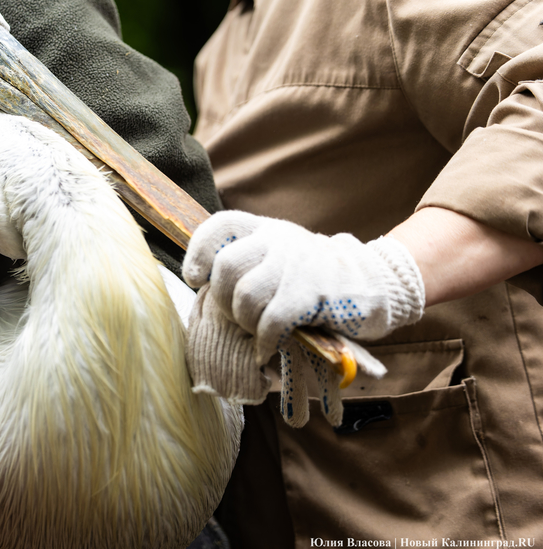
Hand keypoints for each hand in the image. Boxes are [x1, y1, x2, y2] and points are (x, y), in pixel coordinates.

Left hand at [182, 211, 423, 425]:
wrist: (376, 285)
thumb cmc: (318, 279)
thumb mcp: (284, 258)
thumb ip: (251, 264)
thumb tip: (207, 288)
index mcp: (268, 230)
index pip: (222, 226)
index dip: (199, 250)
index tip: (196, 278)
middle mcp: (281, 240)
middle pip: (227, 266)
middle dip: (223, 300)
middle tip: (236, 318)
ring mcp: (298, 264)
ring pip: (245, 296)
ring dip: (245, 323)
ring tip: (258, 333)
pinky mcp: (314, 293)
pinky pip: (272, 321)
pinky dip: (265, 341)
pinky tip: (269, 348)